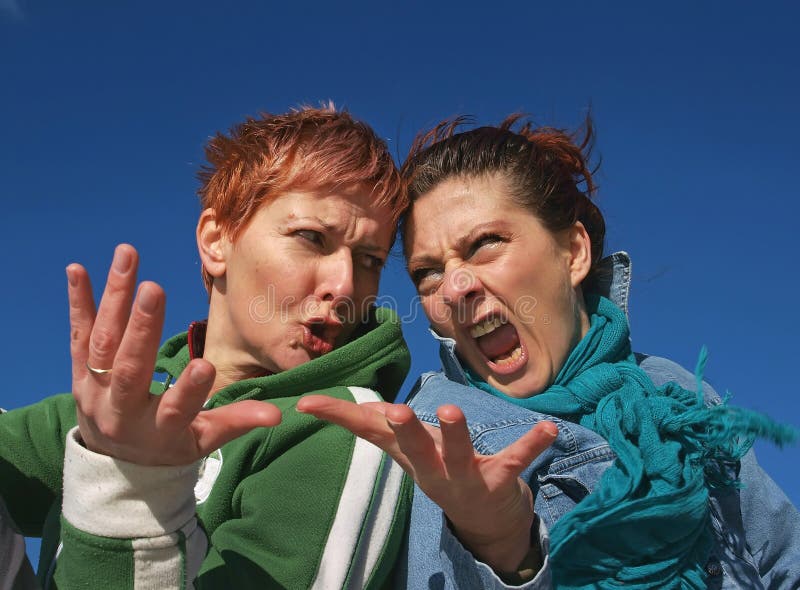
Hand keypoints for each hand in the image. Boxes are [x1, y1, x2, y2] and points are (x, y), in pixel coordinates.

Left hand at [67, 244, 281, 465]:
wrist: (111, 463)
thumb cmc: (168, 447)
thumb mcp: (203, 442)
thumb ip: (236, 422)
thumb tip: (279, 414)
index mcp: (157, 432)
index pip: (175, 411)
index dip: (190, 390)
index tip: (205, 365)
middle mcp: (119, 412)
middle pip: (130, 368)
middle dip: (142, 328)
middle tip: (154, 289)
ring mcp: (94, 391)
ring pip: (103, 343)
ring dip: (115, 298)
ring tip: (127, 256)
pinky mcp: (78, 373)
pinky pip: (78, 335)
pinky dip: (78, 302)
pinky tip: (77, 269)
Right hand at [296, 396, 556, 571]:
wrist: (486, 521)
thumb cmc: (442, 472)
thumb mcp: (407, 451)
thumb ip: (374, 426)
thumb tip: (332, 403)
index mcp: (408, 456)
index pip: (368, 432)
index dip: (338, 417)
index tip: (306, 402)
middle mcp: (432, 469)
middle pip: (413, 449)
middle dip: (404, 431)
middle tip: (393, 412)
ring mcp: (466, 477)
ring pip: (459, 456)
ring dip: (456, 435)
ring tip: (451, 411)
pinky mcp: (500, 480)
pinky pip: (516, 460)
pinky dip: (532, 444)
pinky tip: (551, 429)